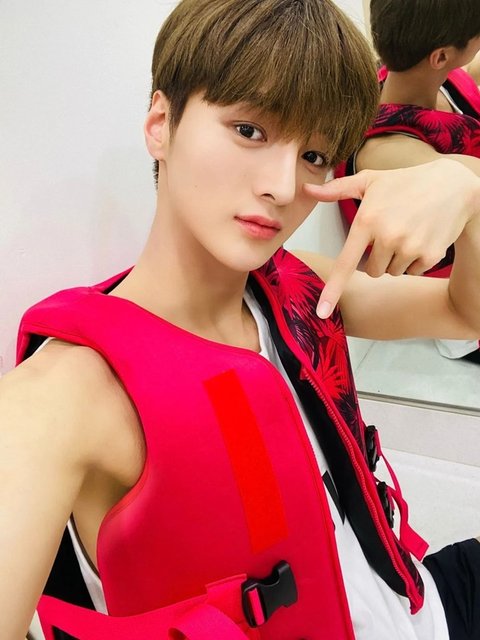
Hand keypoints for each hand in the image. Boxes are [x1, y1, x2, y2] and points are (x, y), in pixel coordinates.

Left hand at [304, 159, 479, 317]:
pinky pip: (413, 272)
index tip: (322, 312)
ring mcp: (410, 247)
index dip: (332, 290)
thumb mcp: (370, 181)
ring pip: (392, 272)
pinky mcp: (430, 255)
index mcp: (367, 220)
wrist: (454, 184)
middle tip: (390, 234)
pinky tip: (422, 237)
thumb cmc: (406, 181)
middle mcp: (387, 236)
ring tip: (408, 232)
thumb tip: (307, 191)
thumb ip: (337, 190)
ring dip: (396, 259)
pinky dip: (415, 260)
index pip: (345, 263)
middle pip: (372, 271)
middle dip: (377, 259)